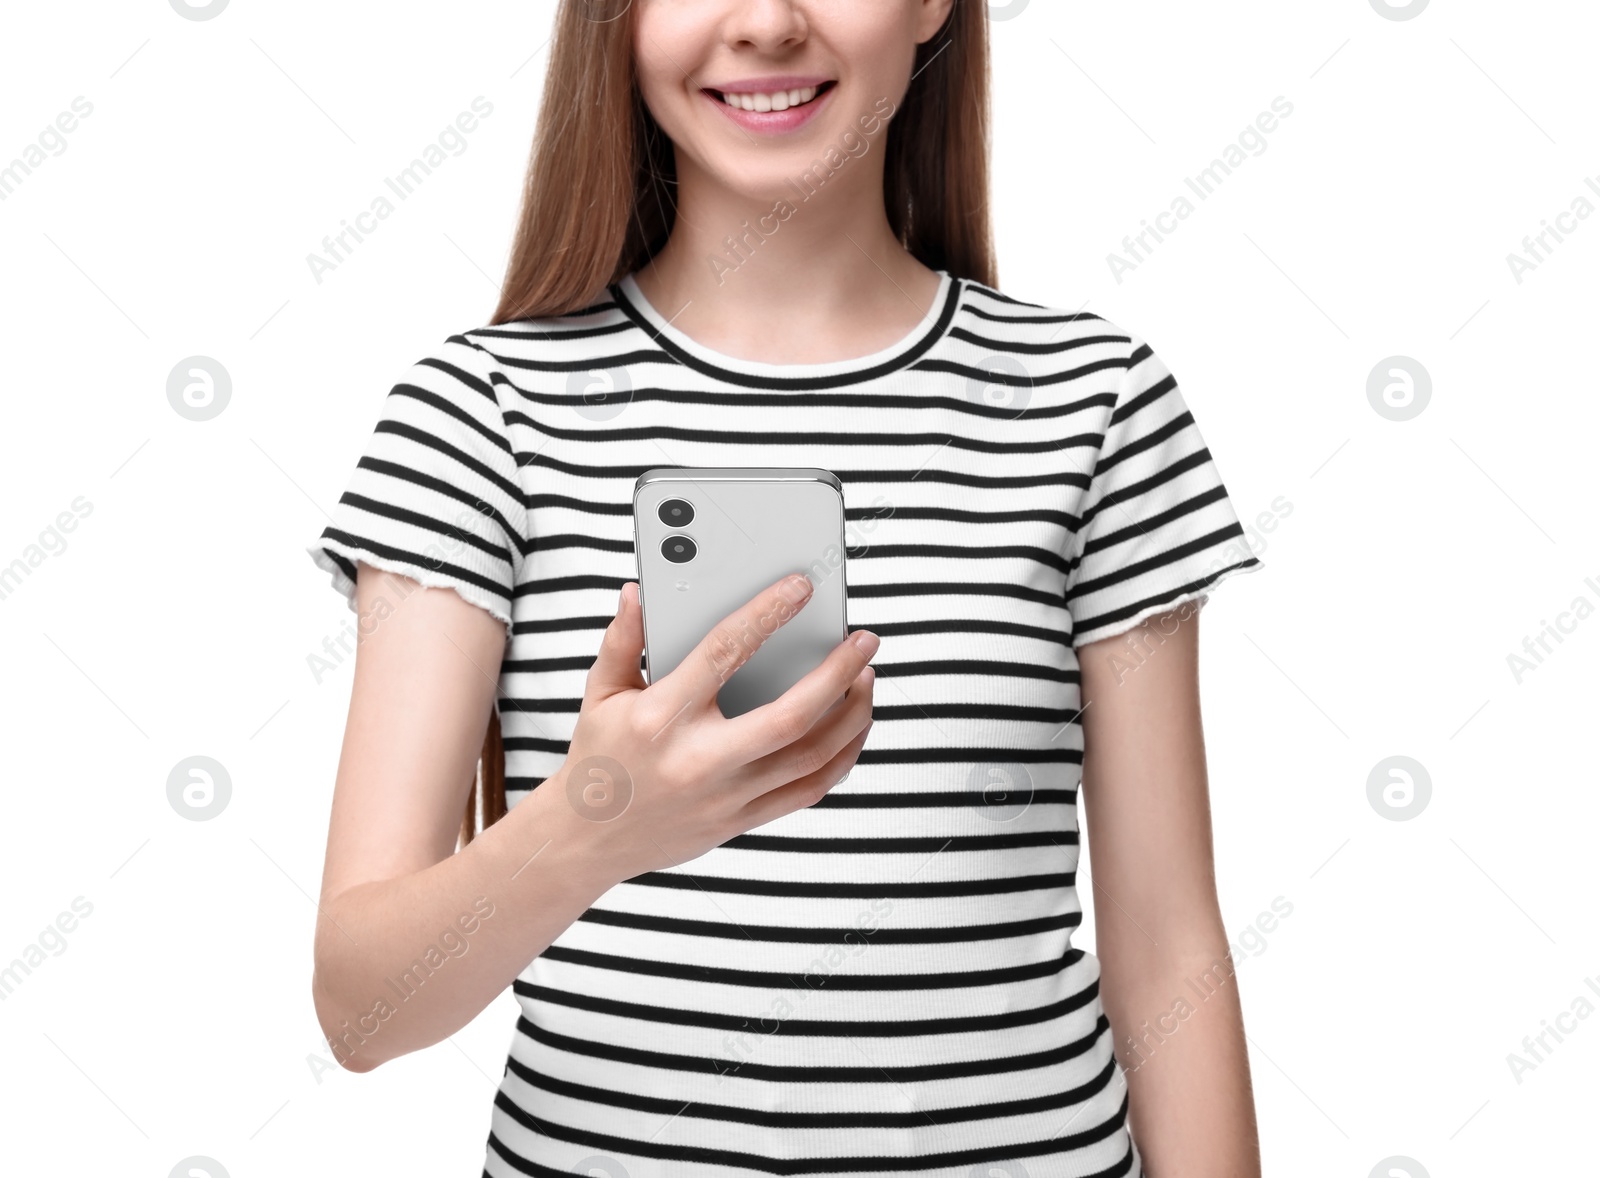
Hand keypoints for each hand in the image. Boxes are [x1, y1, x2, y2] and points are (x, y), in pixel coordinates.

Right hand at [556, 573, 876, 882]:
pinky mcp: (740, 821)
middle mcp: (698, 760)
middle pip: (790, 716)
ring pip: (812, 757)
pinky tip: (852, 728)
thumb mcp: (600, 694)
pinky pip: (808, 791)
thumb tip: (639, 592)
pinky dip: (841, 757)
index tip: (800, 588)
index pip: (724, 652)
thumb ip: (623, 640)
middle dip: (838, 673)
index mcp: (661, 717)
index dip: (767, 614)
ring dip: (852, 715)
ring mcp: (725, 797)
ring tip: (866, 678)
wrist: (587, 841)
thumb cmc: (598, 759)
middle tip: (864, 641)